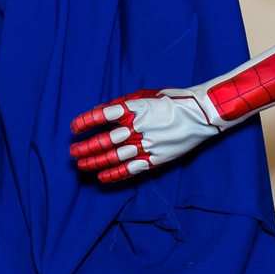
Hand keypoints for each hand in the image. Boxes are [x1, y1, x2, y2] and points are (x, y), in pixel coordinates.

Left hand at [69, 87, 231, 183]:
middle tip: (73, 151)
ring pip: (113, 157)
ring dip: (94, 162)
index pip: (101, 116)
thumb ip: (120, 103)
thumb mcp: (145, 96)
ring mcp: (145, 145)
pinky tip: (101, 177)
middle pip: (103, 141)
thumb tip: (97, 110)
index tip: (73, 127)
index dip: (85, 122)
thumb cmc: (172, 101)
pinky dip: (114, 174)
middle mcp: (137, 129)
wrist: (201, 114)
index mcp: (134, 110)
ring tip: (81, 165)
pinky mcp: (154, 159)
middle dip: (84, 148)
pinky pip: (130, 169)